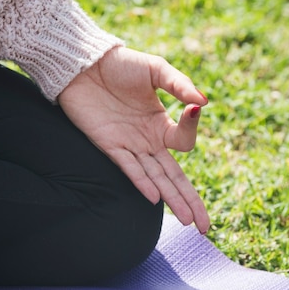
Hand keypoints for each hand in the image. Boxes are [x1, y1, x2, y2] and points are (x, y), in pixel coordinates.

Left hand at [57, 46, 209, 232]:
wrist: (84, 64)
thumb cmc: (120, 64)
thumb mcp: (155, 69)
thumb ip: (179, 84)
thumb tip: (203, 101)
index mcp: (160, 123)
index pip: (183, 140)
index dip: (191, 126)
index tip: (193, 107)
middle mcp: (147, 139)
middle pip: (173, 175)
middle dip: (190, 200)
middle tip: (205, 225)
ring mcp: (128, 145)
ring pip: (155, 178)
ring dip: (171, 199)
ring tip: (188, 221)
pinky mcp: (108, 145)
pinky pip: (128, 167)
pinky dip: (141, 181)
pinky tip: (154, 197)